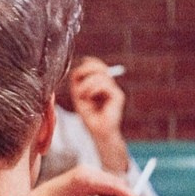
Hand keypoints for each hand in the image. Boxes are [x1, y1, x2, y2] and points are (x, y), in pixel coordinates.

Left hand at [69, 57, 127, 171]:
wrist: (98, 131)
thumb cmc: (89, 115)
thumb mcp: (78, 94)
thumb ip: (78, 80)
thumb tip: (79, 66)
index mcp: (99, 82)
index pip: (95, 64)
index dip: (86, 64)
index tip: (76, 76)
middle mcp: (109, 84)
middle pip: (99, 65)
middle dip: (86, 70)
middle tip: (78, 82)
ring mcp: (114, 89)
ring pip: (100, 75)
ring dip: (86, 84)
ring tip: (82, 95)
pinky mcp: (118, 95)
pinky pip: (104, 84)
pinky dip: (93, 89)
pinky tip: (89, 97)